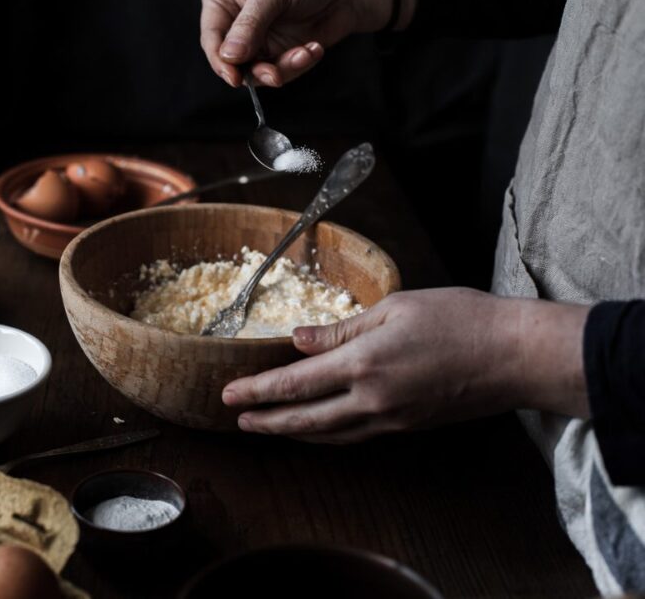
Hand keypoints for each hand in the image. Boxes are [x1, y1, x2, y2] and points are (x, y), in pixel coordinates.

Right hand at [200, 0, 416, 86]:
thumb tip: (229, 56)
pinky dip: (298, 65)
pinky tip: (313, 48)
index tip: (235, 76)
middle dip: (257, 70)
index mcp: (224, 0)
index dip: (220, 60)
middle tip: (275, 74)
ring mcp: (260, 40)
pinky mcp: (281, 53)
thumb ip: (249, 25)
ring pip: (258, 73)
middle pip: (232, 63)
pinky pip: (281, 72)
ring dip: (283, 68)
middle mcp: (237, 23)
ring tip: (305, 53)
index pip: (212, 38)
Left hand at [221, 288, 589, 442]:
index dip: (258, 391)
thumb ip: (342, 329)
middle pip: (304, 418)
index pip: (295, 383)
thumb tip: (298, 339)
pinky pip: (355, 435)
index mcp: (364, 363)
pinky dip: (326, 434)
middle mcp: (372, 399)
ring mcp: (391, 418)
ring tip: (267, 427)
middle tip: (236, 420)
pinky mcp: (408, 425)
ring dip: (292, 432)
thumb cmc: (460, 319)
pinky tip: (316, 428)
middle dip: (265, 420)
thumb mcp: (395, 308)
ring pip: (328, 434)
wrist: (515, 355)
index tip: (229, 394)